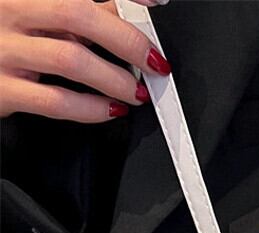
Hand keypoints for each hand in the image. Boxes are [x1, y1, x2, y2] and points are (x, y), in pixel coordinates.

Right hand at [0, 0, 170, 122]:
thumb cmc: (7, 34)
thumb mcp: (39, 11)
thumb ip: (81, 9)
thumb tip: (134, 11)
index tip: (156, 3)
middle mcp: (11, 8)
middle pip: (79, 15)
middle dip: (128, 41)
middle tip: (154, 62)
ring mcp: (3, 48)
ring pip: (71, 60)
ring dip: (116, 80)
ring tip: (136, 92)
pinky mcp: (2, 88)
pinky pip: (57, 101)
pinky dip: (92, 109)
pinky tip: (111, 109)